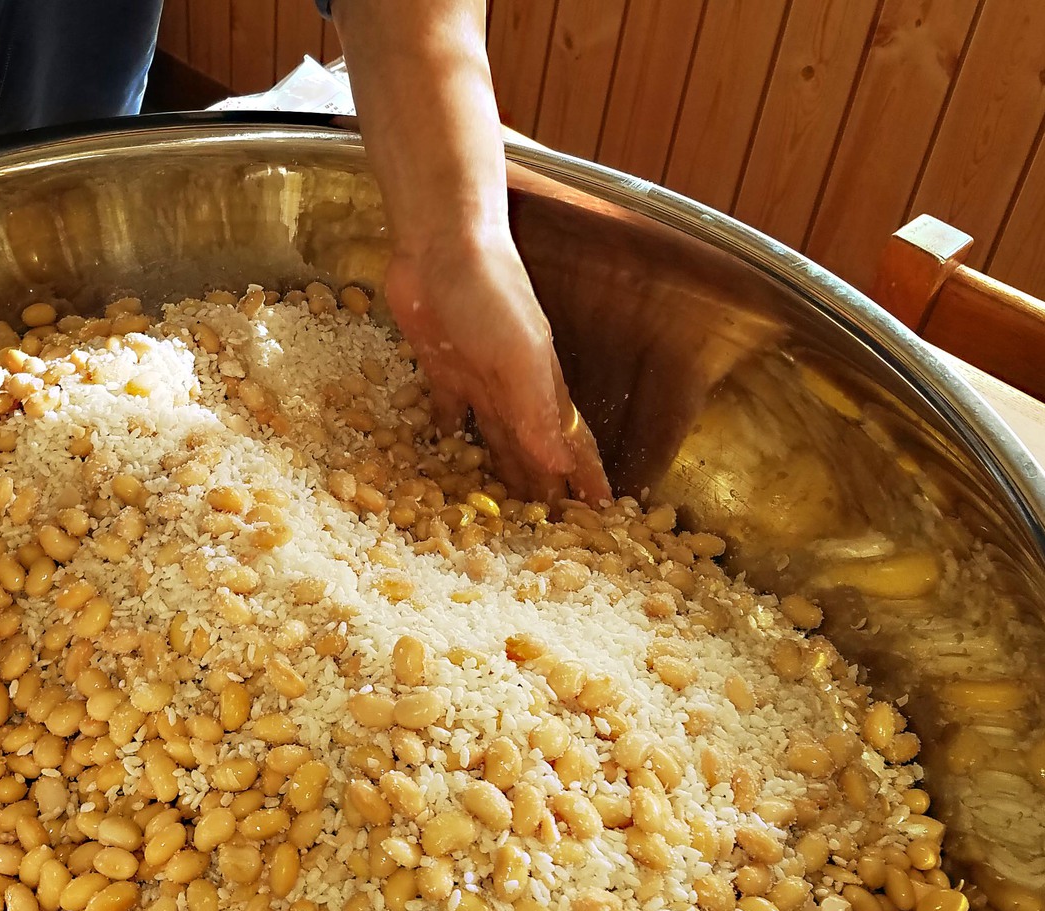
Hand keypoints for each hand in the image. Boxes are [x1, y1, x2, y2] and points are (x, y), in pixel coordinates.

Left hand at [385, 224, 610, 506]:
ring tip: (506, 508)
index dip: (587, 481)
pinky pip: (449, 414)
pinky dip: (451, 438)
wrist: (440, 242)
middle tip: (548, 533)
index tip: (603, 519)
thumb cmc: (489, 292)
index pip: (573, 444)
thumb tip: (561, 466)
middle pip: (535, 450)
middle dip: (547, 489)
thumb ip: (538, 410)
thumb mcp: (519, 355)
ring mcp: (479, 379)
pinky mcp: (442, 368)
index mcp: (543, 388)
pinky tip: (449, 456)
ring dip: (505, 472)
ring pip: (498, 439)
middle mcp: (516, 390)